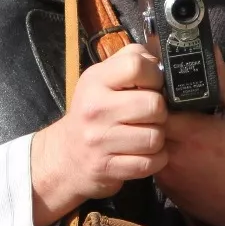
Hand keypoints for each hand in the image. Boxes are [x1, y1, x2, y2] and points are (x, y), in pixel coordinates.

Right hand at [30, 44, 168, 225]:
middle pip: (154, 105)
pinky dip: (155, 159)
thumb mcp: (101, 80)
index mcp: (95, 80)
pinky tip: (143, 153)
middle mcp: (95, 108)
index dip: (154, 76)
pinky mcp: (108, 167)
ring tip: (145, 134)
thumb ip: (129, 61)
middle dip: (160, 112)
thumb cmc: (91, 113)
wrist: (64, 156)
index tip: (151, 86)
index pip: (137, 66)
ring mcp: (100, 140)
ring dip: (158, 138)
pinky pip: (150, 162)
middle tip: (149, 116)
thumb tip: (159, 58)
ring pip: (156, 137)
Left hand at [155, 49, 224, 225]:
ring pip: (143, 136)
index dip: (151, 84)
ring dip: (149, 121)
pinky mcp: (162, 184)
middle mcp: (171, 152)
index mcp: (192, 132)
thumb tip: (210, 50)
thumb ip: (224, 82)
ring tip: (160, 106)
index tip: (157, 69)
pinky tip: (169, 133)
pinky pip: (150, 154)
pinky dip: (155, 141)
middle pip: (143, 118)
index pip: (153, 101)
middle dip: (146, 100)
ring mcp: (164, 171)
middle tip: (155, 84)